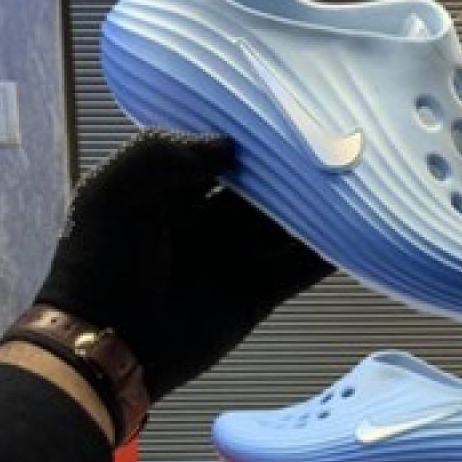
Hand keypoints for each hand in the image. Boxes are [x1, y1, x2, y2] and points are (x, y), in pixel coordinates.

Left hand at [34, 130, 332, 401]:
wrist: (106, 348)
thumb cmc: (100, 265)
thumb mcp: (112, 193)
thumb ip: (161, 154)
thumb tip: (229, 146)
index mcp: (170, 190)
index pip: (221, 153)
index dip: (252, 135)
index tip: (291, 112)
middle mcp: (207, 221)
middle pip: (264, 189)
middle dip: (295, 171)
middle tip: (339, 143)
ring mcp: (235, 259)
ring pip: (288, 227)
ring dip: (320, 210)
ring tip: (361, 182)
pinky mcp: (257, 297)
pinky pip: (300, 271)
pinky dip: (328, 255)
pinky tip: (360, 233)